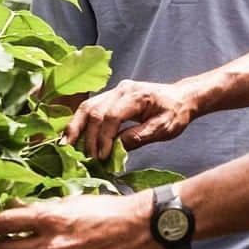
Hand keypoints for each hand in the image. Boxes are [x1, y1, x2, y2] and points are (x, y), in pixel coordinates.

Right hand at [62, 79, 195, 159]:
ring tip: (66, 147)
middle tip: (88, 159)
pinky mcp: (110, 97)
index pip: (112, 116)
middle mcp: (122, 90)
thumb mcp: (165, 128)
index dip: (104, 138)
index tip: (102, 157)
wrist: (181, 98)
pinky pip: (89, 108)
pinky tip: (72, 137)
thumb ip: (141, 136)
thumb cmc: (176, 113)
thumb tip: (117, 148)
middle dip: (89, 137)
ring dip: (75, 128)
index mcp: (137, 95)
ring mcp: (114, 91)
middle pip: (95, 111)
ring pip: (87, 107)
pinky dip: (79, 123)